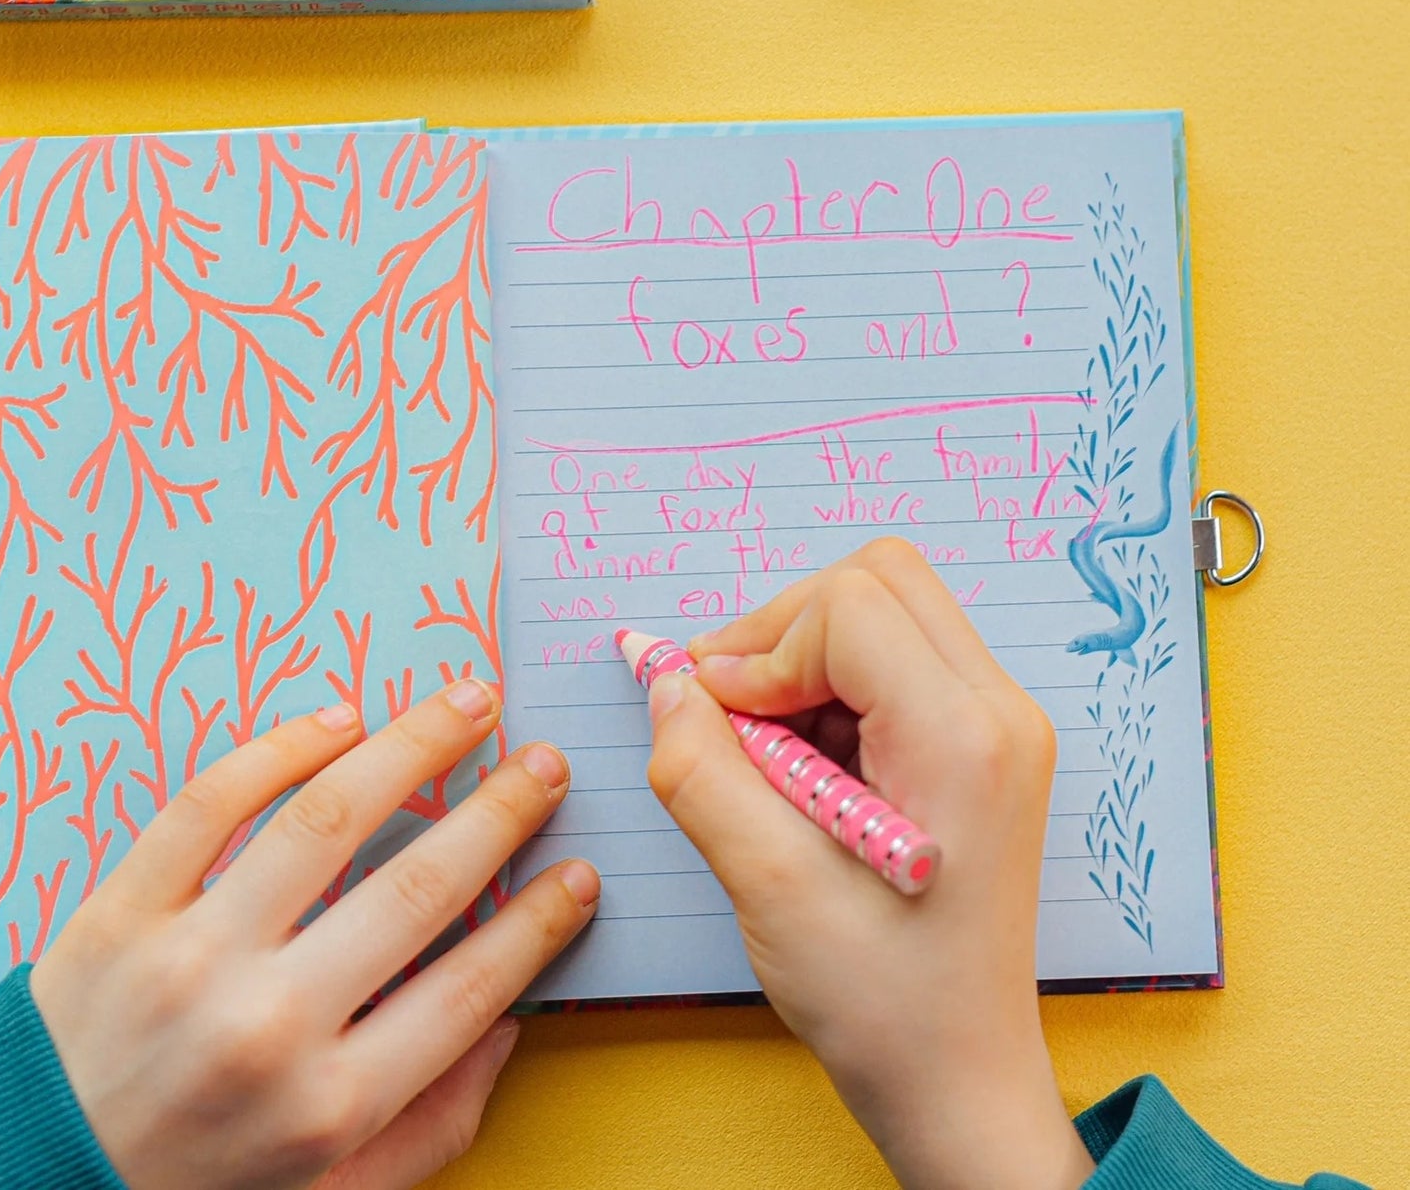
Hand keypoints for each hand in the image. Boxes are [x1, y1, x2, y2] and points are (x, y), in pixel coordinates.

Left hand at [30, 679, 599, 1189]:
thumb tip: (508, 1025)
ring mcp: (192, 957)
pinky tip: (341, 719)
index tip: (578, 868)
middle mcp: (269, 1026)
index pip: (470, 988)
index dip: (538, 921)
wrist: (23, 1178)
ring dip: (410, 747)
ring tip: (464, 703)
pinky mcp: (124, 907)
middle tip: (543, 762)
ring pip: (324, 820)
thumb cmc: (192, 1188)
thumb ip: (431, 1126)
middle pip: (416, 889)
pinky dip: (283, 746)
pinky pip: (212, 801)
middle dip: (499, 813)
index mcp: (329, 1107)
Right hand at [647, 538, 1092, 1189]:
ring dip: (803, 660)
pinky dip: (829, 689)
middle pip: (876, 580)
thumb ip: (700, 765)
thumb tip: (663, 677)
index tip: (717, 721)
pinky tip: (803, 771)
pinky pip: (894, 659)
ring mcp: (999, 727)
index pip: (848, 606)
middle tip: (730, 713)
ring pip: (883, 609)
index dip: (762, 650)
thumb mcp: (768, 883)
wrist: (961, 1084)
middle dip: (782, 630)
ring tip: (768, 755)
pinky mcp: (981, 746)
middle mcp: (999, 713)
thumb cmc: (882, 1003)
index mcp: (964, 740)